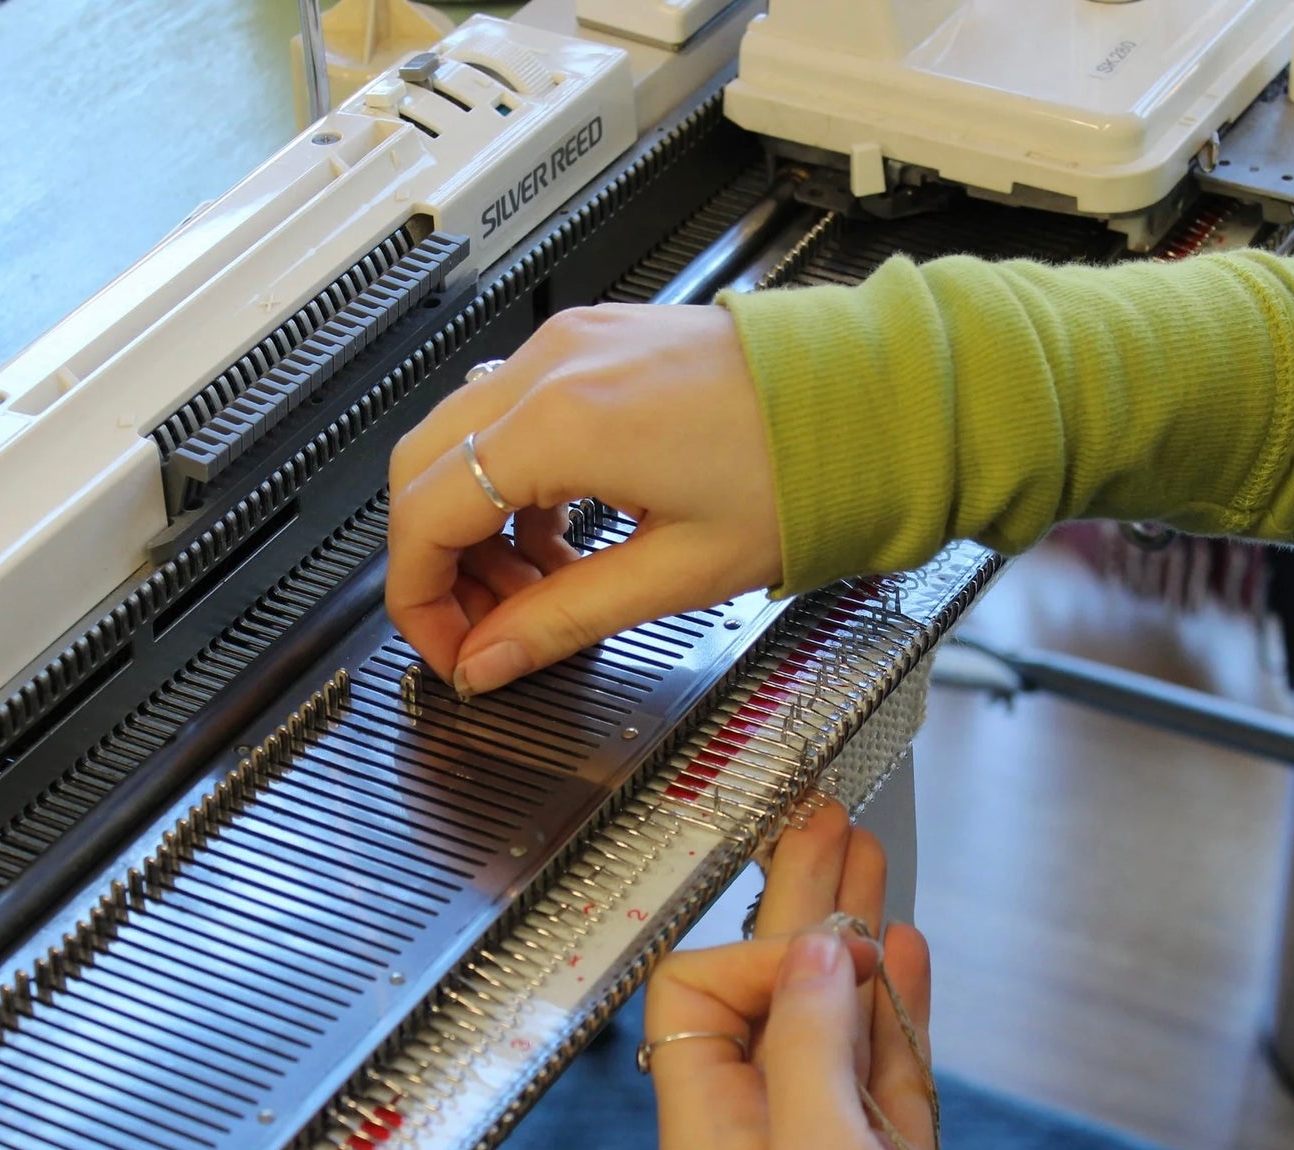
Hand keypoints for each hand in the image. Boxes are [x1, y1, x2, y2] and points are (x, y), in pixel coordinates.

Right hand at [386, 304, 779, 696]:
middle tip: (486, 627)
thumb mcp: (677, 574)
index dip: (420, 600)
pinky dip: (514, 479)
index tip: (451, 649)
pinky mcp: (596, 342)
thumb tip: (488, 662)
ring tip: (537, 589)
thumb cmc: (801, 469)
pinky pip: (511, 411)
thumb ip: (562, 621)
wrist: (873, 398)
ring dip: (475, 520)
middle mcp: (551, 368)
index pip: (423, 516)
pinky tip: (564, 534)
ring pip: (460, 438)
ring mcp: (570, 346)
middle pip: (422, 469)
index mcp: (561, 424)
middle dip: (438, 560)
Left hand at [643, 804, 975, 1149]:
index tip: (824, 954)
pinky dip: (894, 1000)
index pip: (707, 990)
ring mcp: (824, 1132)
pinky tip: (903, 952)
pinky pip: (882, 1053)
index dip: (760, 956)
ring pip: (834, 1007)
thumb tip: (819, 952)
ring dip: (853, 934)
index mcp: (710, 1120)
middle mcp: (759, 1117)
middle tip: (824, 825)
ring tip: (867, 861)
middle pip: (770, 982)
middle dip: (797, 902)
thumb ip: (811, 1045)